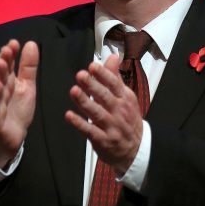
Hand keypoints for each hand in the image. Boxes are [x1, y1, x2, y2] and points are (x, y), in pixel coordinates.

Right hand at [0, 40, 38, 167]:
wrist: (9, 140)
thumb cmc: (16, 111)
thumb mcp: (27, 87)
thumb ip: (28, 67)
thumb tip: (31, 43)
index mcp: (5, 83)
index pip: (7, 66)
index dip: (9, 55)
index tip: (14, 43)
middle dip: (3, 61)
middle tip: (7, 49)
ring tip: (1, 63)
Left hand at [65, 54, 141, 174]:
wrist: (135, 149)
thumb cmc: (128, 119)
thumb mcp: (126, 97)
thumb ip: (115, 77)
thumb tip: (112, 56)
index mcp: (125, 98)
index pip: (114, 84)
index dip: (103, 75)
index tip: (92, 66)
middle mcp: (119, 111)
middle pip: (105, 97)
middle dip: (92, 85)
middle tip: (80, 75)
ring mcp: (111, 126)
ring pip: (96, 113)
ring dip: (85, 102)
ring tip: (74, 91)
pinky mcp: (102, 140)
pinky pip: (89, 131)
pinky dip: (79, 123)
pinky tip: (69, 116)